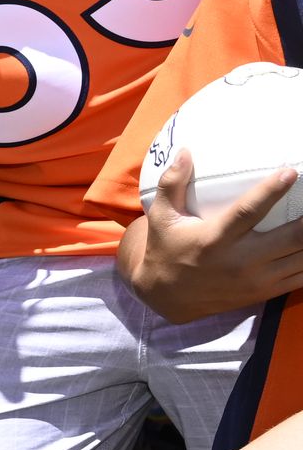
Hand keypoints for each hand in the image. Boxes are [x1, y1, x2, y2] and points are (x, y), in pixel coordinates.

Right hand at [120, 148, 302, 322]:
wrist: (168, 296)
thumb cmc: (166, 248)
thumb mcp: (161, 216)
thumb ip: (172, 183)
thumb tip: (186, 152)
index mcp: (215, 239)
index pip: (249, 211)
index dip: (272, 191)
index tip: (291, 172)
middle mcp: (241, 261)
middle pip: (291, 238)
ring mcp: (257, 279)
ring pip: (302, 258)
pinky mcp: (265, 292)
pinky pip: (301, 278)